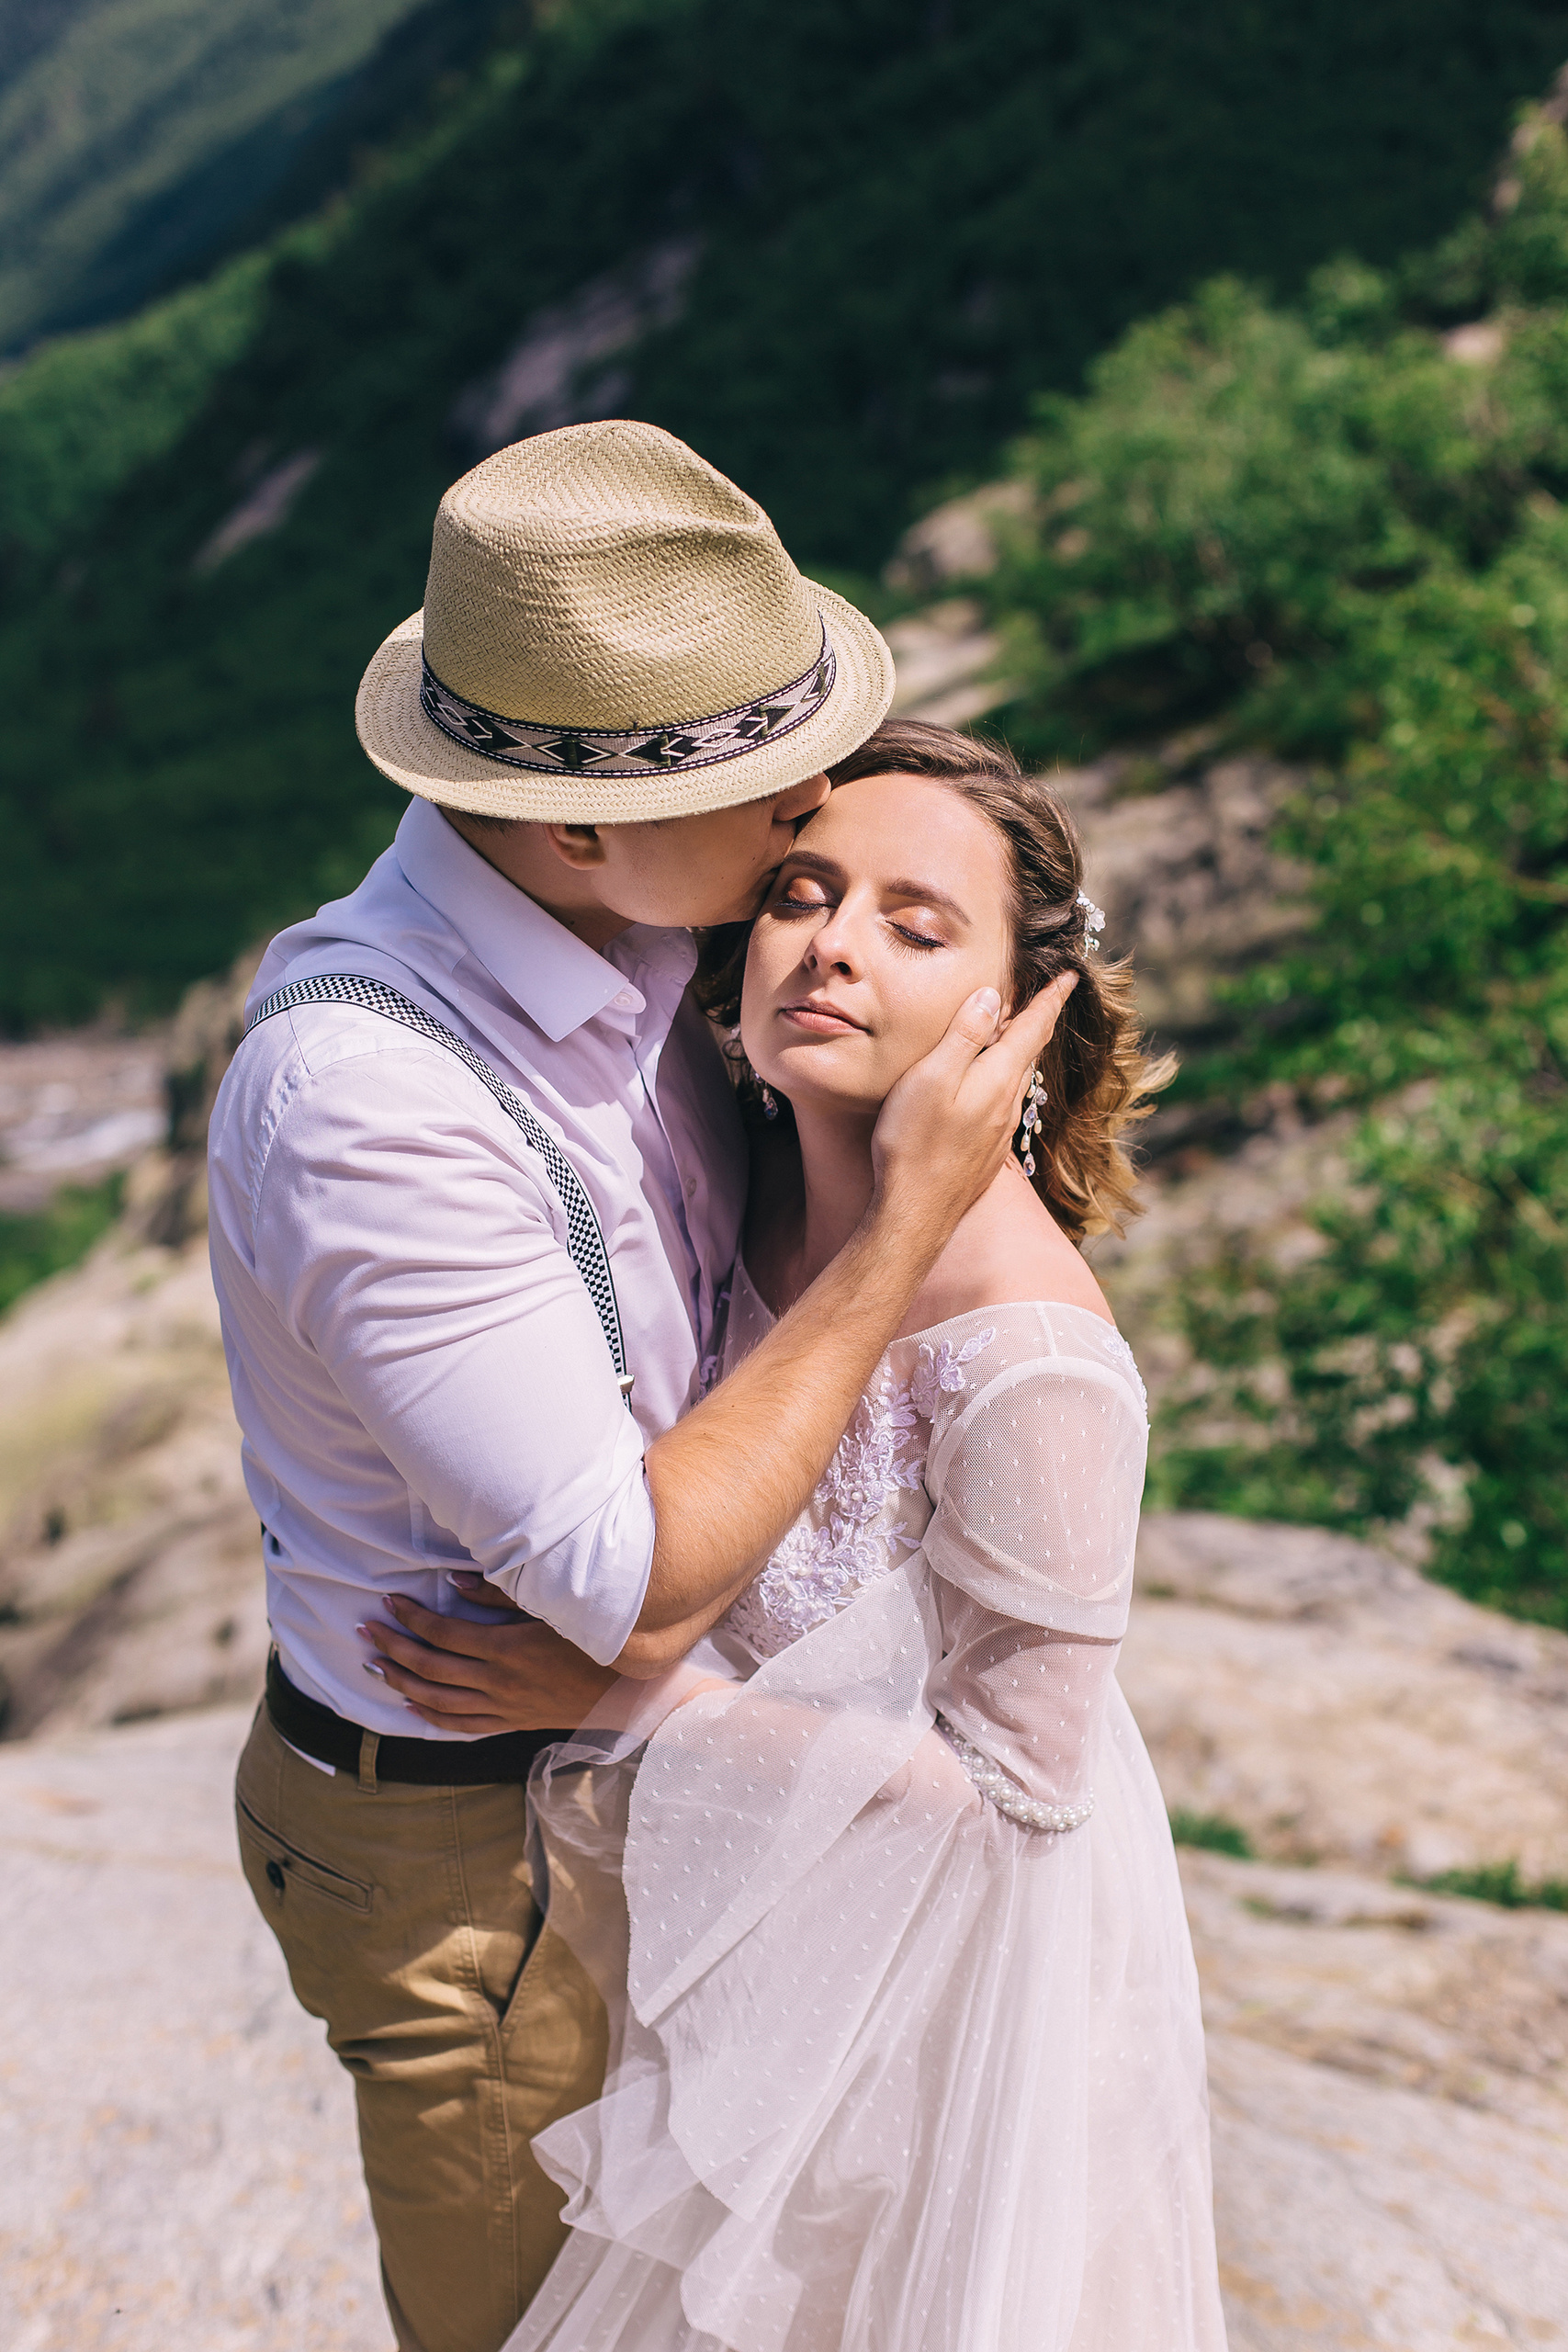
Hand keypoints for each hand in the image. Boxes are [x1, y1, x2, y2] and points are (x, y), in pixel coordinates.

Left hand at [359, 1592, 617, 1734]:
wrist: (630, 1690)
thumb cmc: (595, 1641)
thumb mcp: (552, 1610)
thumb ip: (502, 1594)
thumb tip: (454, 1583)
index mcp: (507, 1650)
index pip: (445, 1634)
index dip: (413, 1618)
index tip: (390, 1601)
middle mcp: (498, 1682)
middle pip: (431, 1667)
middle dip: (394, 1647)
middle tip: (365, 1630)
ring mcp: (503, 1707)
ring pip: (438, 1700)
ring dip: (401, 1683)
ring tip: (374, 1665)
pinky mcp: (511, 1722)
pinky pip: (462, 1725)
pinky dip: (431, 1717)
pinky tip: (410, 1706)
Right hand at [870, 971, 1076, 1236]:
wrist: (915, 1214)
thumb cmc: (913, 1143)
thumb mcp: (931, 1077)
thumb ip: (964, 1036)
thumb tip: (994, 996)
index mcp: (998, 1078)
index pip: (1033, 1028)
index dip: (1051, 999)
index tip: (1071, 975)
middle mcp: (1007, 1103)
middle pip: (1030, 1051)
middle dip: (1041, 1019)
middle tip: (1050, 994)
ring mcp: (998, 1130)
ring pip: (1019, 1078)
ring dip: (1024, 1049)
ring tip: (1022, 1029)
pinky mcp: (985, 1150)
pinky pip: (1005, 1100)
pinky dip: (1006, 1076)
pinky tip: (993, 1082)